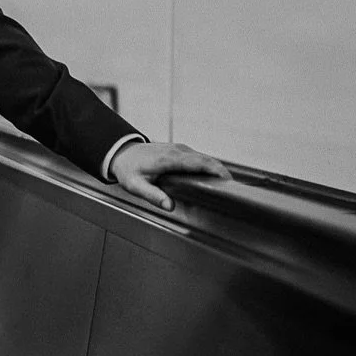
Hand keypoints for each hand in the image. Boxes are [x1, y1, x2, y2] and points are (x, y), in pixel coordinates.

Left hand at [109, 141, 229, 210]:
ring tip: (228, 187)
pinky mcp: (180, 150)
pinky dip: (209, 167)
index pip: (198, 162)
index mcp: (168, 159)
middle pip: (206, 160)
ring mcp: (179, 149)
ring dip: (217, 170)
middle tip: (234, 190)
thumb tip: (170, 206)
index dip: (216, 170)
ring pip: (204, 158)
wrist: (121, 153)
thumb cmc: (128, 170)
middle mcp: (177, 151)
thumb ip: (152, 195)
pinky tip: (214, 180)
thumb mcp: (135, 185)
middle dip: (222, 172)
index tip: (229, 181)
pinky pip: (199, 158)